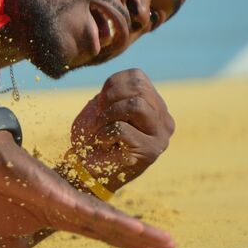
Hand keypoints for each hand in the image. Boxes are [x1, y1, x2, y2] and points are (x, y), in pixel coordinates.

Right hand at [0, 130, 174, 247]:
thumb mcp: (5, 234)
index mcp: (61, 217)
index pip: (101, 232)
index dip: (125, 241)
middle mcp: (70, 207)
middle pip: (112, 226)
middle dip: (141, 236)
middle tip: (171, 245)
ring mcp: (65, 198)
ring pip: (106, 218)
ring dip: (134, 230)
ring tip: (161, 241)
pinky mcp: (55, 192)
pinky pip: (86, 209)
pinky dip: (109, 219)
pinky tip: (130, 226)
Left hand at [69, 68, 174, 184]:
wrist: (85, 170)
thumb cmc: (92, 138)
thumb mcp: (102, 107)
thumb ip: (117, 92)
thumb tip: (127, 81)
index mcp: (153, 104)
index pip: (136, 77)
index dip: (110, 86)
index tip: (101, 104)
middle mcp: (163, 119)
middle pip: (138, 88)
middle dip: (109, 100)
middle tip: (100, 117)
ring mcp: (160, 136)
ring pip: (136, 105)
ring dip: (108, 115)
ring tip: (101, 129)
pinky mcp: (150, 151)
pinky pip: (122, 129)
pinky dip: (103, 134)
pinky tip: (103, 144)